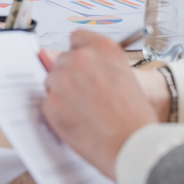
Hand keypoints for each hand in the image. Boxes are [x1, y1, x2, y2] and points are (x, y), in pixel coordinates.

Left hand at [40, 30, 161, 177]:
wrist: (134, 145)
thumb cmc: (136, 118)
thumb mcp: (125, 78)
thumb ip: (100, 66)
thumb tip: (76, 66)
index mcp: (104, 48)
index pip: (77, 37)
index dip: (79, 54)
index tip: (80, 65)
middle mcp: (81, 58)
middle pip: (62, 60)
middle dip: (69, 77)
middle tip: (84, 97)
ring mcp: (63, 80)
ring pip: (51, 81)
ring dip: (61, 94)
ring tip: (83, 113)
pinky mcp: (51, 103)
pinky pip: (47, 104)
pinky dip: (57, 114)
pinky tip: (76, 123)